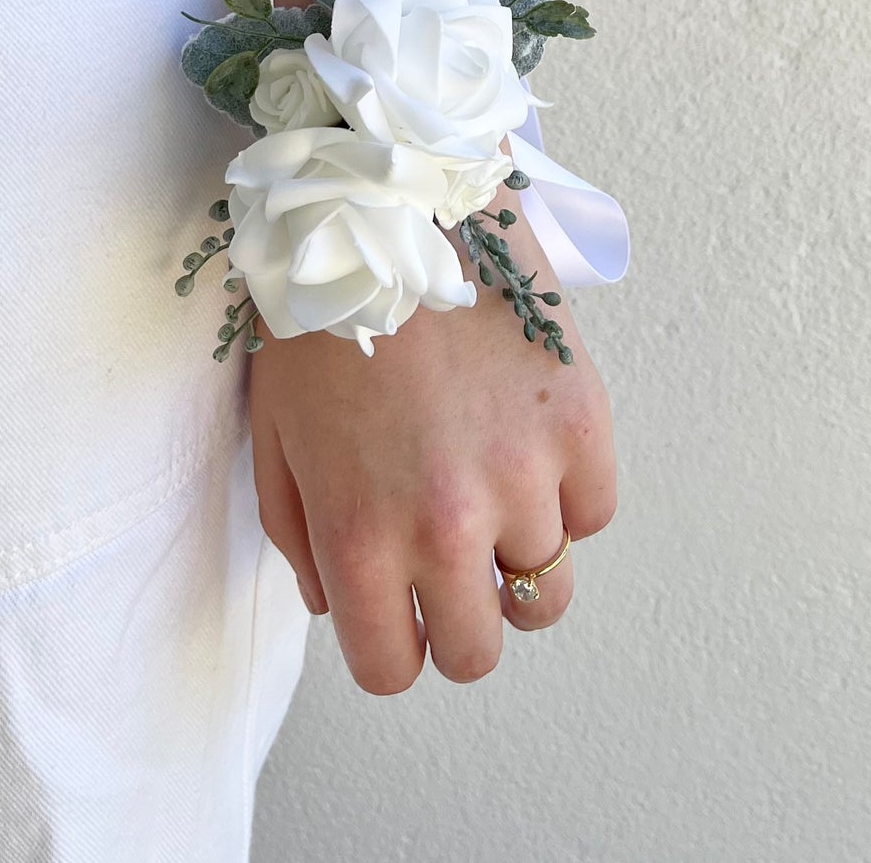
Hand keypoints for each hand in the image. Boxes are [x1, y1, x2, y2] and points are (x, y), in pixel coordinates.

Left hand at [247, 194, 617, 691]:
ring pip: (546, 587)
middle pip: (480, 650)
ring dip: (517, 550)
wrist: (395, 200)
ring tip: (489, 482)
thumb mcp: (277, 435)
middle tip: (449, 561)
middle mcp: (449, 525)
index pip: (394, 670)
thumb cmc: (323, 309)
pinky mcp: (582, 422)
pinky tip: (528, 439)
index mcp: (361, 537)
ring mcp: (525, 475)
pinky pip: (594, 512)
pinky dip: (567, 493)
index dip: (391, 646)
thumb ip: (304, 539)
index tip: (395, 611)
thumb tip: (346, 602)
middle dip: (459, 618)